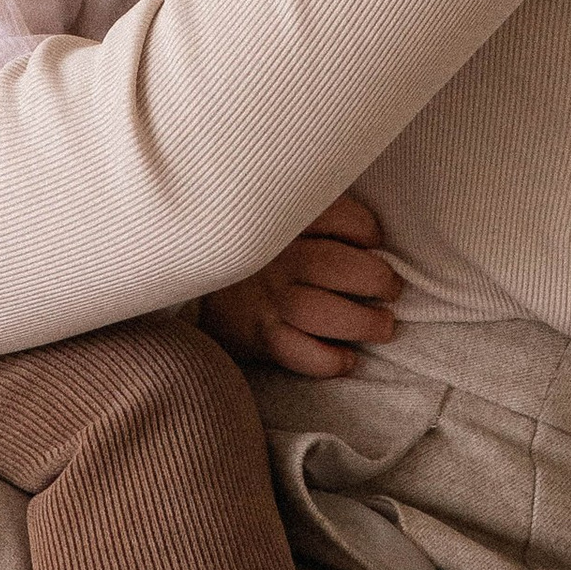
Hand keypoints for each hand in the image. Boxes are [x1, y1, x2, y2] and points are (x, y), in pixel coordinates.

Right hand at [201, 194, 399, 379]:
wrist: (179, 272)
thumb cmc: (237, 241)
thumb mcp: (263, 208)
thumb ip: (305, 209)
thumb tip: (364, 231)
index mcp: (278, 219)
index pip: (337, 217)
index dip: (366, 229)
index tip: (374, 240)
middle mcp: (274, 259)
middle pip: (338, 267)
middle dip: (376, 279)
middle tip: (390, 288)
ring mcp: (265, 300)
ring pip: (325, 314)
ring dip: (363, 323)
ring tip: (383, 325)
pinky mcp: (256, 337)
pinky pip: (300, 354)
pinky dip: (329, 361)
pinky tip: (347, 358)